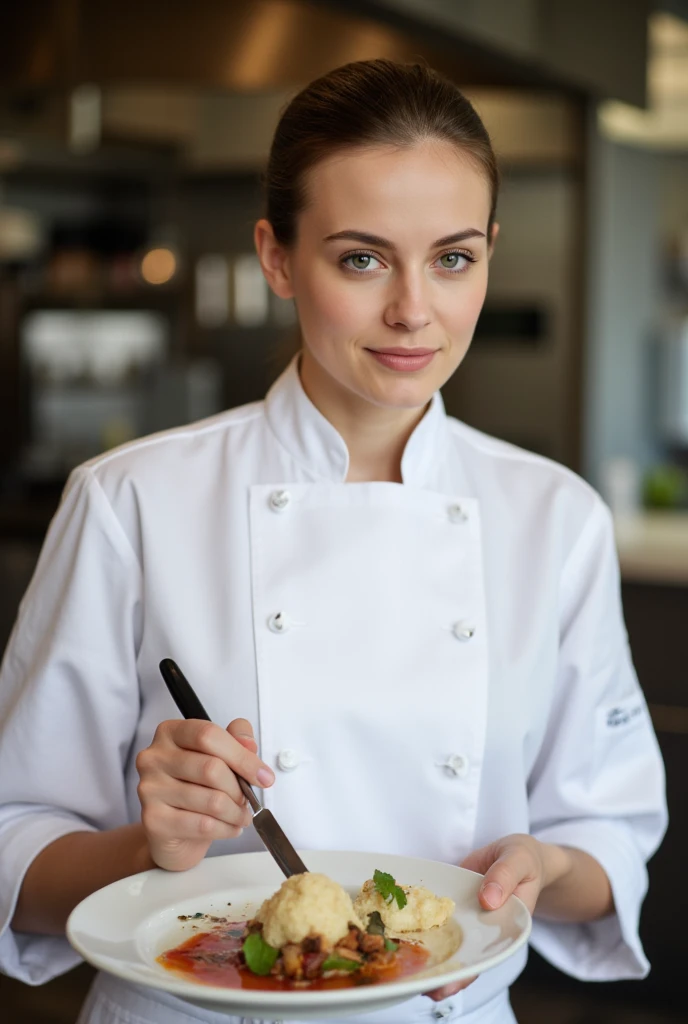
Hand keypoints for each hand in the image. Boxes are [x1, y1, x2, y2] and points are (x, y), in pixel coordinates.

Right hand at [136, 718, 273, 871]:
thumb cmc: (195, 788)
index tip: (263, 775)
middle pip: (211, 768)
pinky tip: (229, 827)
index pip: (209, 735)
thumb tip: (248, 743)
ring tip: (240, 816)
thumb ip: (236, 741)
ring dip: (236, 812)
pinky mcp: (153, 820)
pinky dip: (226, 828)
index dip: (242, 756)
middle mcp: (154, 757)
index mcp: (170, 733)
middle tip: (249, 799)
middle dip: (239, 788)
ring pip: (211, 800)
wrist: (172, 831)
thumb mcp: (219, 757)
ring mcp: (150, 789)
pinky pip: (203, 825)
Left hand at [424, 833, 549, 1001]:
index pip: (487, 956)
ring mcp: (467, 917)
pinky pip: (438, 915)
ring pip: (449, 940)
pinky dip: (423, 924)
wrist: (513, 852)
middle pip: (465, 956)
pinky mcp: (454, 904)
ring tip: (408, 973)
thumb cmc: (523, 859)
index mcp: (507, 927)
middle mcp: (485, 928)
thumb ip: (505, 876)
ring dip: (431, 955)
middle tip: (423, 987)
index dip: (468, 973)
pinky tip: (402, 932)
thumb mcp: (519, 860)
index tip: (449, 984)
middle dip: (444, 973)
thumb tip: (489, 900)